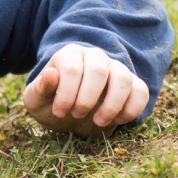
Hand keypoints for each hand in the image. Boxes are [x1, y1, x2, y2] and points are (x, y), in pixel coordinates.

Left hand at [22, 44, 148, 136]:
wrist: (69, 114)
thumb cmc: (50, 104)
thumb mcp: (35, 100)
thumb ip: (39, 88)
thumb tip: (51, 74)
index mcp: (68, 55)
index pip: (72, 69)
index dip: (66, 94)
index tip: (60, 112)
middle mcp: (94, 56)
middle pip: (99, 70)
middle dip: (87, 98)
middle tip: (77, 115)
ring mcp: (115, 68)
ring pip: (123, 78)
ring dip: (112, 105)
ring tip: (98, 122)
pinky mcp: (131, 83)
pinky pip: (141, 91)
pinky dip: (132, 109)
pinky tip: (117, 121)